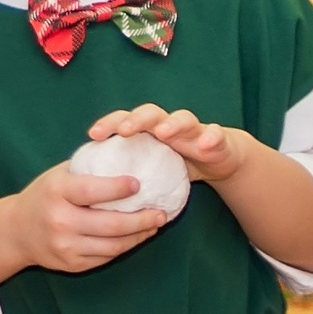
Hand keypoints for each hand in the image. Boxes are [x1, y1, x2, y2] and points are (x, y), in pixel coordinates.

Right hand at [0, 161, 168, 274]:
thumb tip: (129, 152)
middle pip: (109, 224)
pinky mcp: (71, 264)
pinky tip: (138, 236)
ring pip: (112, 245)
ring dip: (139, 235)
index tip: (139, 183)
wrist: (16, 231)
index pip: (92, 191)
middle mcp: (60, 221)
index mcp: (57, 192)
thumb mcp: (59, 175)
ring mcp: (65, 246)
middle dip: (141, 219)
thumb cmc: (44, 195)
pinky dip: (125, 246)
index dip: (117, 188)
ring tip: (155, 224)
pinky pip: (105, 257)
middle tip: (161, 212)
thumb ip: (89, 167)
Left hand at [90, 103, 248, 184]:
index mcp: (149, 131)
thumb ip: (130, 178)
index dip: (109, 124)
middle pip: (150, 113)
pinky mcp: (217, 138)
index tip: (93, 134)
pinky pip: (216, 134)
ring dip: (172, 123)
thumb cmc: (178, 166)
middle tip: (123, 131)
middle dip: (136, 119)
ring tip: (163, 132)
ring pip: (183, 118)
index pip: (125, 120)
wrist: (219, 161)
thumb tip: (97, 200)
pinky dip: (210, 137)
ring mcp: (194, 129)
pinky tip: (205, 145)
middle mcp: (170, 125)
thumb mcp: (152, 171)